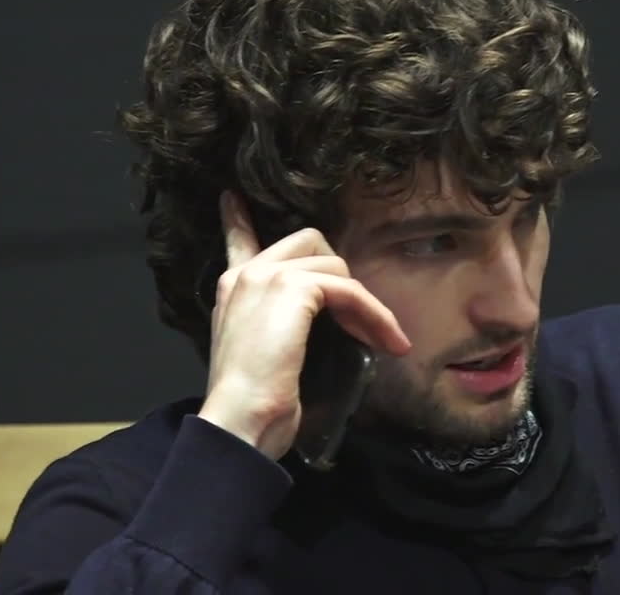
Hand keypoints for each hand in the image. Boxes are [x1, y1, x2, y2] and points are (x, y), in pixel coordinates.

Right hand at [197, 191, 410, 459]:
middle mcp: (247, 274)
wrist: (239, 422)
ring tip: (380, 339)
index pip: (238, 241)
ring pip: (338, 268)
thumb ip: (282, 326)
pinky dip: (375, 315)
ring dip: (366, 305)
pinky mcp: (295, 288)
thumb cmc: (254, 406)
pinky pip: (351, 291)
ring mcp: (269, 277)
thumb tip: (322, 325)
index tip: (232, 198)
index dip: (238, 220)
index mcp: (233, 288)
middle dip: (343, 277)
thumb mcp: (265, 355)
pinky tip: (387, 340)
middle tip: (362, 320)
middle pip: (310, 243)